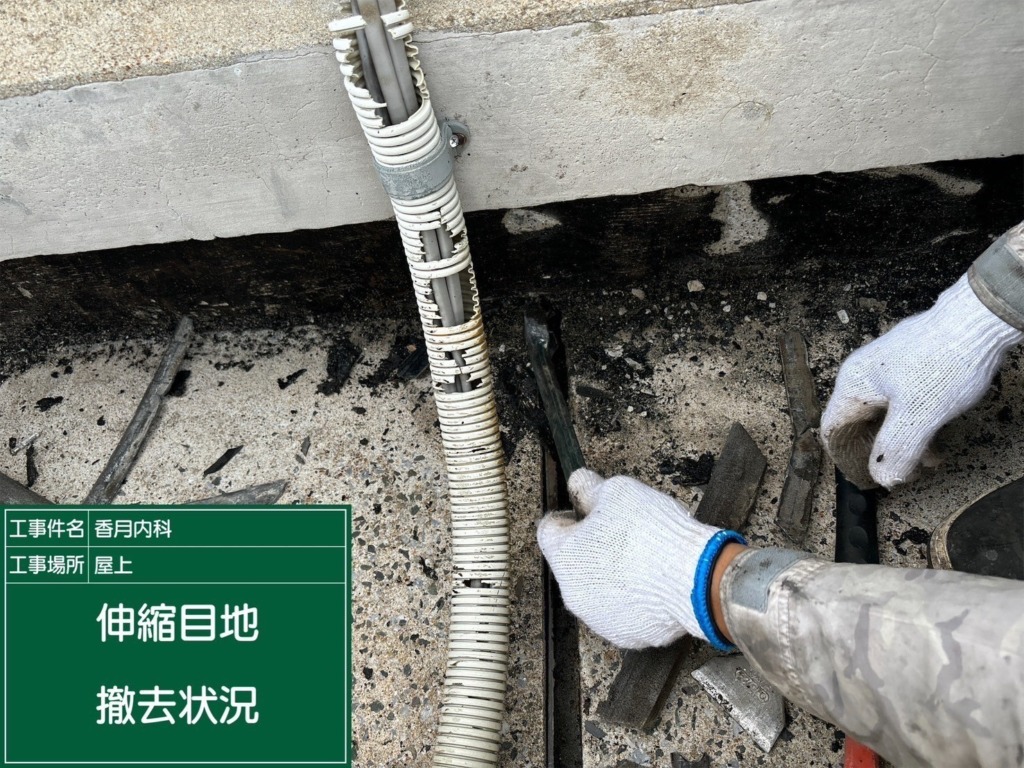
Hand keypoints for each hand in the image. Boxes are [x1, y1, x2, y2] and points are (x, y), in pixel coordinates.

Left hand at [536, 468, 733, 648]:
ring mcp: (599, 618)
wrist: (694, 578)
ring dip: (613, 576)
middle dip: (593, 548)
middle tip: (624, 534)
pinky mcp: (626, 635)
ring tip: (644, 560)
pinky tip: (654, 583)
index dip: (570, 517)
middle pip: (574, 563)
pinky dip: (634, 599)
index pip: (549, 530)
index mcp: (563, 555)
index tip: (589, 512)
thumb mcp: (618, 491)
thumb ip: (590, 488)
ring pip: (598, 590)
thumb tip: (579, 483)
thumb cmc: (652, 533)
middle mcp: (573, 593)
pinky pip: (624, 611)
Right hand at [822, 275, 1022, 488]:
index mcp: (853, 384)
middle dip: (880, 452)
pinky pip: (902, 403)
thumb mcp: (918, 416)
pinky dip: (914, 424)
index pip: (833, 429)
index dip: (846, 457)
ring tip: (928, 460)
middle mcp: (864, 375)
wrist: (979, 320)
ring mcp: (887, 368)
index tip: (867, 477)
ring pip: (885, 415)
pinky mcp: (910, 366)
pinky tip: (935, 436)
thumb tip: (883, 478)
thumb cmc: (944, 360)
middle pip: (860, 424)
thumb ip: (896, 450)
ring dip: (902, 441)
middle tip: (904, 472)